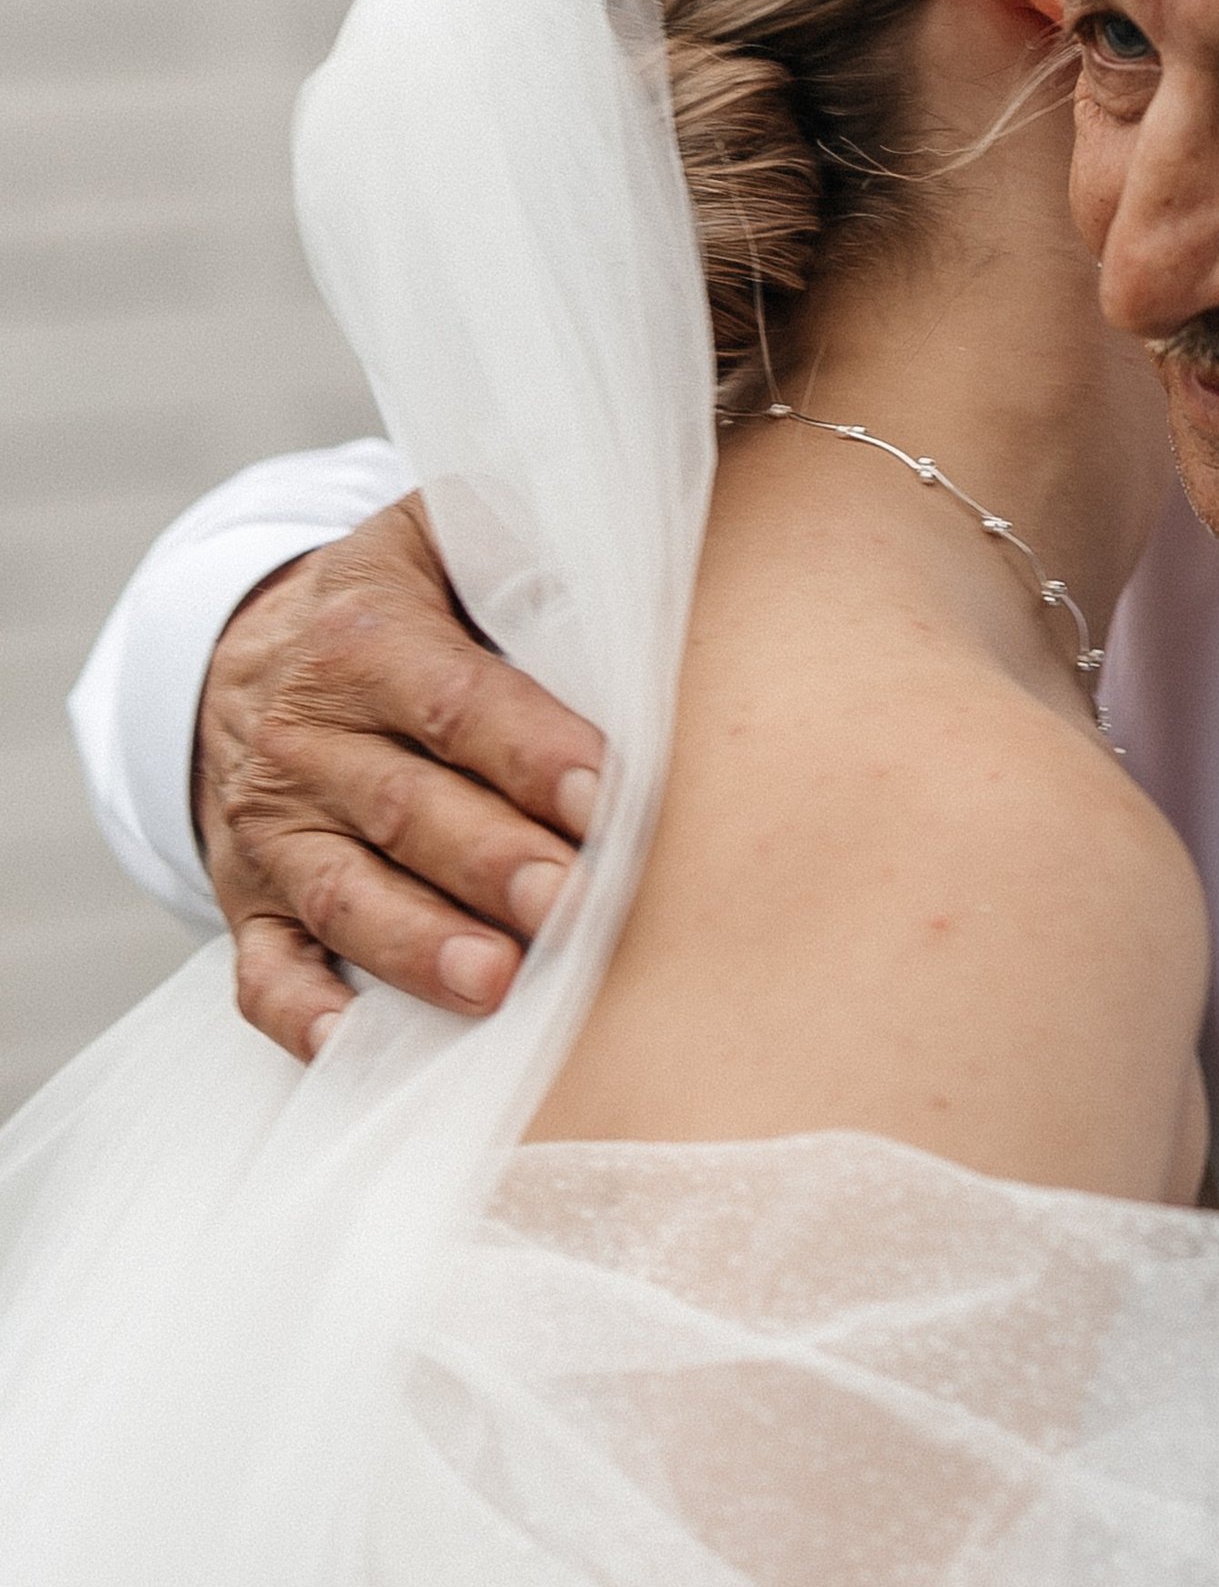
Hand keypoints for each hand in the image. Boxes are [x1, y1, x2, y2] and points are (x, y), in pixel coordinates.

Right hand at [196, 495, 604, 1061]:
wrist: (248, 651)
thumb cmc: (397, 602)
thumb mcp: (436, 537)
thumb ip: (510, 536)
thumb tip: (595, 556)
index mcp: (366, 639)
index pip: (457, 701)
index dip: (530, 749)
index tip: (602, 795)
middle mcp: (307, 737)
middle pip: (406, 808)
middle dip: (493, 861)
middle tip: (573, 903)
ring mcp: (272, 828)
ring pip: (342, 894)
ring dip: (417, 944)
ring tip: (495, 984)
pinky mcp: (249, 900)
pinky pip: (263, 970)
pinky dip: (302, 1017)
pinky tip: (353, 1051)